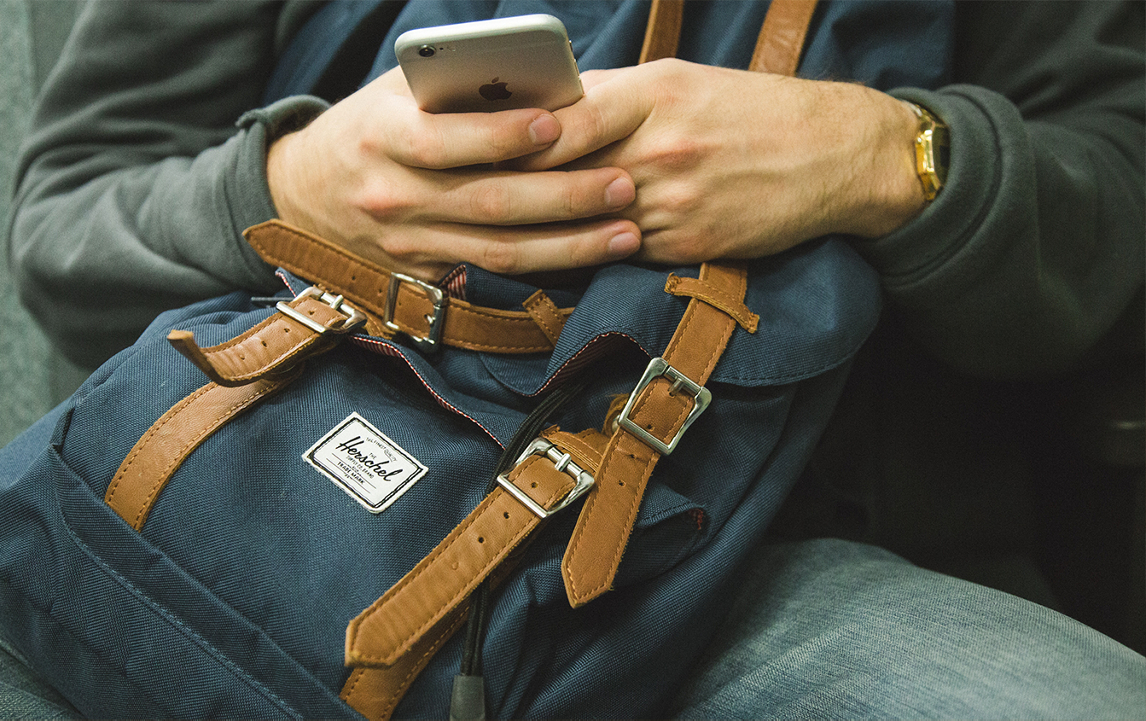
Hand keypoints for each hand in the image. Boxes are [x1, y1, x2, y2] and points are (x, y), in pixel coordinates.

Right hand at [265, 67, 641, 281]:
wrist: (305, 197)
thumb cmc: (371, 128)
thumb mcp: (397, 93)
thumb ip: (457, 88)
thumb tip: (544, 85)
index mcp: (382, 137)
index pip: (445, 140)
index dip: (503, 134)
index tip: (558, 123)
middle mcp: (394, 197)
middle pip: (488, 202)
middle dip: (563, 196)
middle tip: (622, 183)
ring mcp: (410, 245)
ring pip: (499, 251)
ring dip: (570, 245)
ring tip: (627, 230)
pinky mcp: (424, 278)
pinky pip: (492, 277)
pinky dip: (545, 270)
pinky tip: (591, 259)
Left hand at [508, 59, 927, 262]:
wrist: (833, 155)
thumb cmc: (750, 110)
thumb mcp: (682, 81)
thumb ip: (612, 96)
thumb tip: (546, 107)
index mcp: (656, 95)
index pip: (566, 122)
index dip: (516, 140)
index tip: (475, 149)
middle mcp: (661, 149)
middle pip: (567, 177)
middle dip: (517, 189)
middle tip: (468, 196)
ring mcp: (675, 202)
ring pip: (587, 222)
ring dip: (546, 227)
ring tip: (501, 227)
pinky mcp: (686, 243)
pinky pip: (619, 250)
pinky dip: (589, 248)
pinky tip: (563, 247)